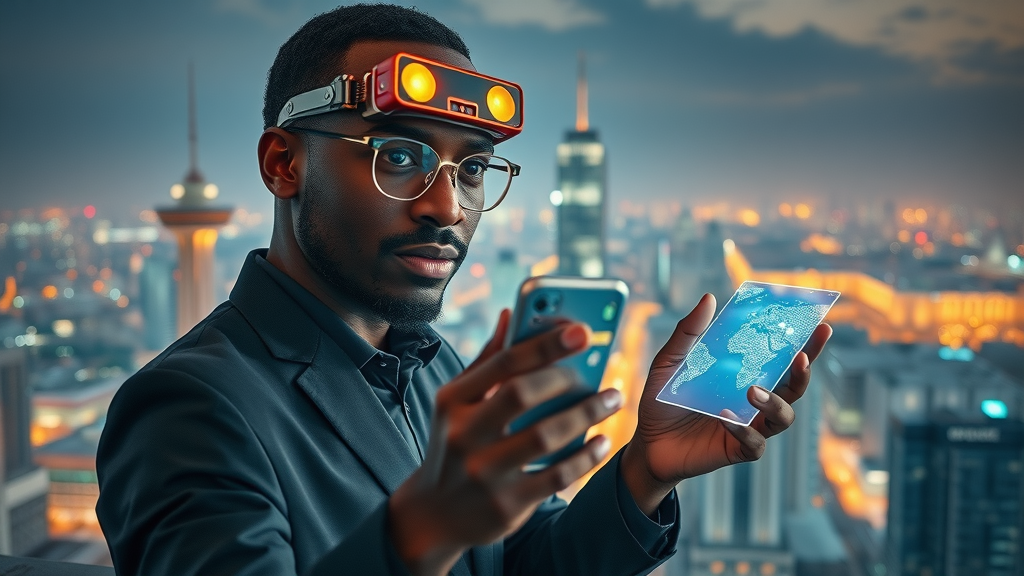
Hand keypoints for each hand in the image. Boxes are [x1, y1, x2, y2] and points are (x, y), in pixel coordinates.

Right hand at [388, 310, 622, 575]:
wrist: (433, 514)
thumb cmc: (456, 442)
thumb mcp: (458, 403)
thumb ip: (488, 361)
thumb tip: (511, 313)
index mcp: (452, 401)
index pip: (502, 363)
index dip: (544, 344)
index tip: (582, 331)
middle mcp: (463, 435)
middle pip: (519, 394)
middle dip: (565, 378)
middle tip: (596, 373)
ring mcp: (483, 472)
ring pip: (544, 436)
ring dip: (586, 414)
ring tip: (611, 399)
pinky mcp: (505, 505)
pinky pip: (556, 476)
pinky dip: (585, 457)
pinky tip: (602, 441)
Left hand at [621, 293, 832, 514]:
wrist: (646, 441)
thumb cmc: (663, 399)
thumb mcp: (670, 361)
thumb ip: (688, 333)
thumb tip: (709, 298)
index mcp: (746, 375)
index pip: (783, 358)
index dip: (807, 344)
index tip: (821, 326)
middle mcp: (754, 400)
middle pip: (794, 387)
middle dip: (804, 371)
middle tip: (801, 356)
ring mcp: (749, 425)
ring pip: (782, 417)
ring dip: (774, 403)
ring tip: (752, 390)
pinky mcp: (736, 449)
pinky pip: (753, 443)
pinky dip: (744, 430)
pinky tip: (726, 417)